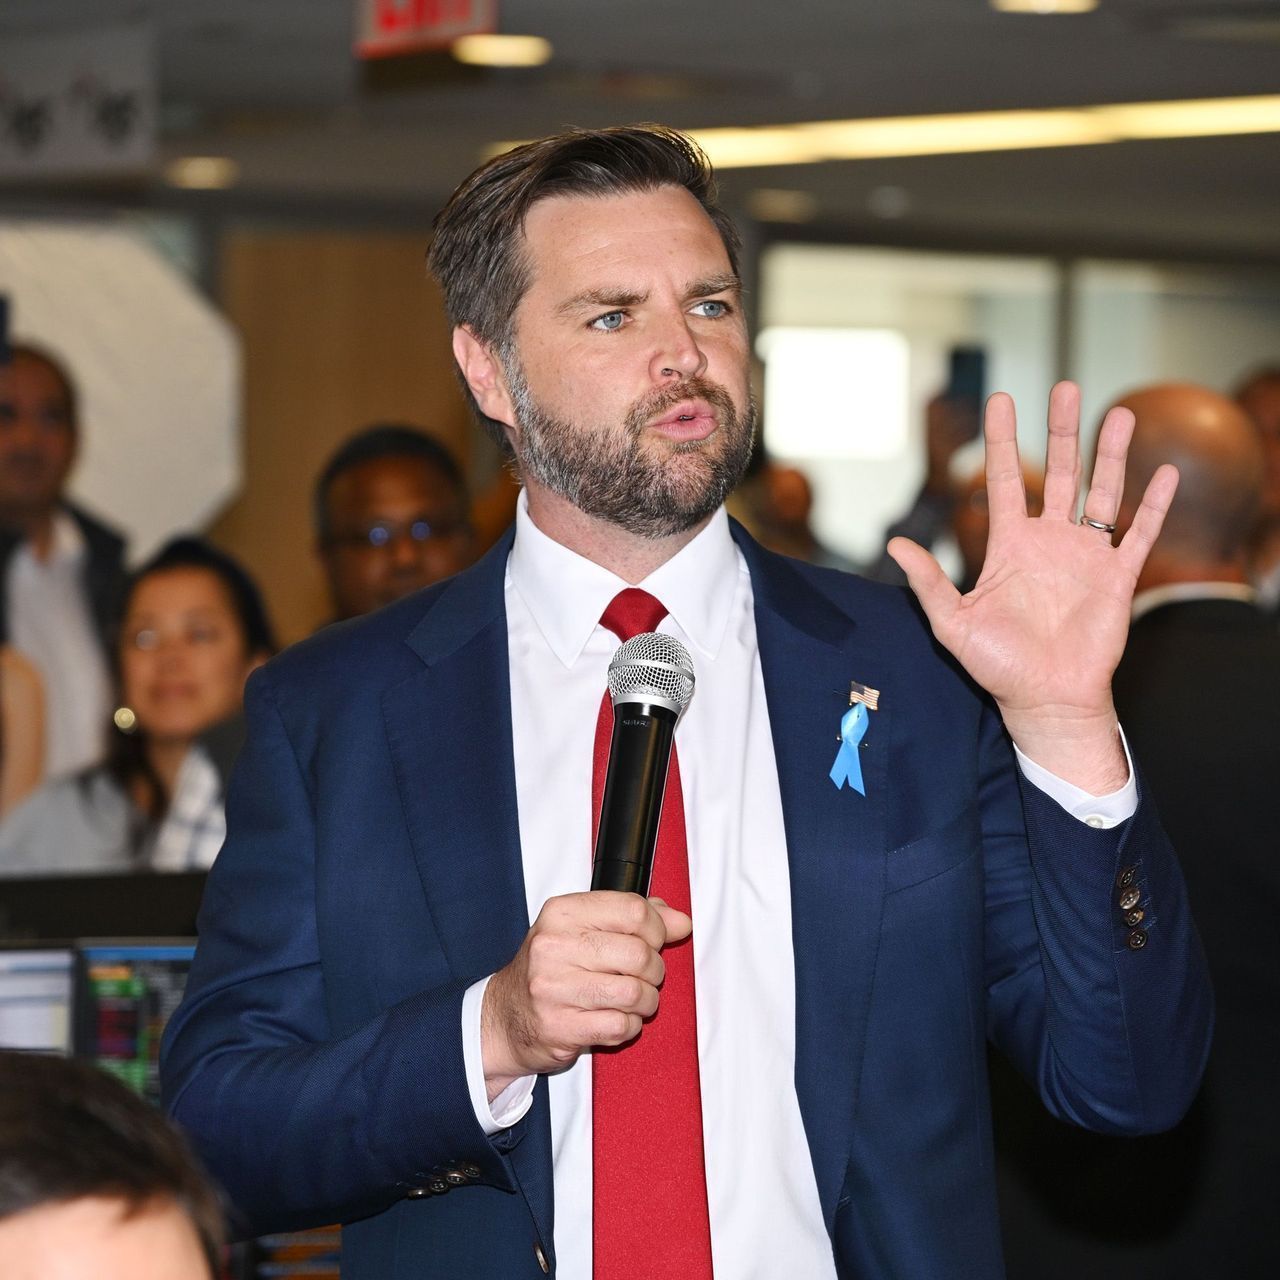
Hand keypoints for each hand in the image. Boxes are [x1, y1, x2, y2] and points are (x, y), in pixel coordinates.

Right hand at [480, 891, 691, 1101]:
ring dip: (646, 1001)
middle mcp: (554, 946)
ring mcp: (554, 989)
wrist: (504, 1016)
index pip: (633, 910)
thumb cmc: (552, 967)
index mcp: (563, 913)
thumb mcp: (584, 928)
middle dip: (654, 970)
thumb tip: (681, 921)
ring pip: (634, 993)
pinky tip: (617, 1018)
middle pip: (639, 953)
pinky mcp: (559, 1027)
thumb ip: (635, 918)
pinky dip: (630, 1025)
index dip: (657, 929)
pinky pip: (621, 1026)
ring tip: (634, 1000)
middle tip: (643, 976)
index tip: (654, 941)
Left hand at [888, 381, 1177, 791]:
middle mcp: (1049, 543)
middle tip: (1065, 386)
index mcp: (1009, 547)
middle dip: (1063, 431)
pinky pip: (1138, 535)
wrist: (1043, 700)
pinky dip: (1153, 505)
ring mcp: (1085, 557)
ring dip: (1111, 454)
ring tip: (1120, 414)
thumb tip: (893, 546)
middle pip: (1060, 473)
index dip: (1004, 440)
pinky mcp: (1116, 579)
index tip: (1000, 399)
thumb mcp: (952, 624)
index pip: (1007, 480)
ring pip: (1102, 493)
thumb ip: (928, 583)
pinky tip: (1162, 473)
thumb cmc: (996, 666)